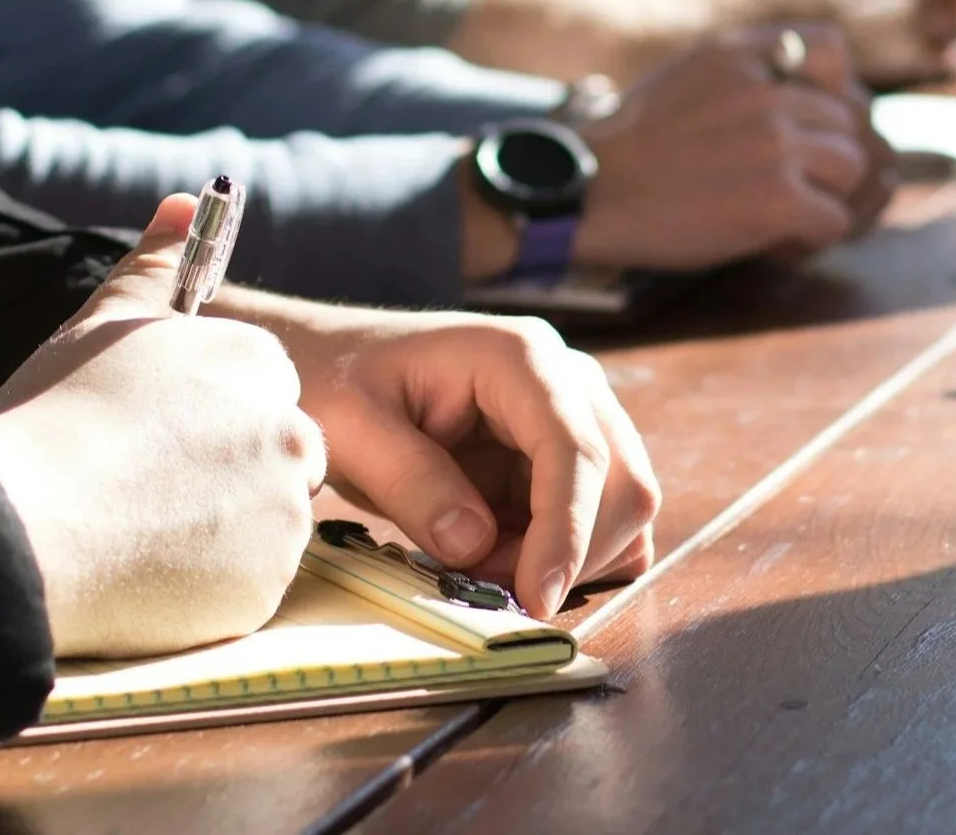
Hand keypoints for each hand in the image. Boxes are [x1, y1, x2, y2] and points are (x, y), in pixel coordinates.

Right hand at [0, 195, 326, 657]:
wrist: (19, 526)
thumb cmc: (53, 417)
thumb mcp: (103, 323)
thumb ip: (156, 265)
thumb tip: (185, 201)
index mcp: (256, 364)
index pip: (262, 390)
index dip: (207, 418)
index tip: (155, 439)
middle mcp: (289, 433)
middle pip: (278, 457)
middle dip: (227, 474)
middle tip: (144, 491)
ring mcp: (284, 515)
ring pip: (266, 524)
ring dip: (219, 531)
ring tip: (135, 531)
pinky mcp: (266, 587)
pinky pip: (248, 586)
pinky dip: (208, 586)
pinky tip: (144, 573)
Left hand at [240, 303, 660, 619]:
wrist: (332, 363)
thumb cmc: (336, 381)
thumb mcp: (351, 429)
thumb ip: (412, 482)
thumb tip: (475, 545)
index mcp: (519, 357)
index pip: (575, 449)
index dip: (566, 531)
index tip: (536, 598)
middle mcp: (567, 380)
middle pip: (622, 481)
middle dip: (569, 553)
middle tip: (485, 587)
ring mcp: (575, 416)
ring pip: (623, 506)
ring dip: (568, 559)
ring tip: (481, 567)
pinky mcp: (566, 456)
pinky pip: (602, 519)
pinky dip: (569, 556)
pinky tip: (505, 559)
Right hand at [577, 24, 894, 269]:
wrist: (586, 194)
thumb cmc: (630, 147)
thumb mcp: (686, 76)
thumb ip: (744, 74)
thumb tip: (804, 99)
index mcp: (741, 53)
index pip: (831, 48)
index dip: (832, 88)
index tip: (806, 123)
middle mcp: (767, 90)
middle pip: (848, 121)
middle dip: (828, 159)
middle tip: (793, 188)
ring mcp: (776, 143)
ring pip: (852, 170)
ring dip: (826, 199)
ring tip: (784, 218)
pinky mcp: (777, 198)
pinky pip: (835, 221)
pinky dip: (811, 240)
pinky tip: (774, 243)